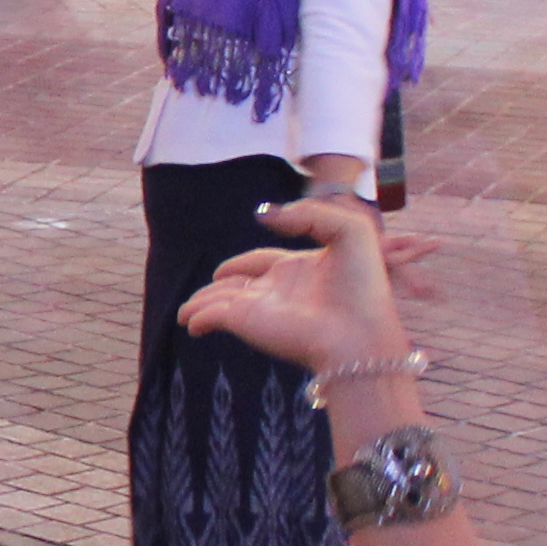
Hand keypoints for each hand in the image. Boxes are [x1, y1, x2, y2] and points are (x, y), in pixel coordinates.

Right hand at [176, 192, 423, 380]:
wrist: (359, 331)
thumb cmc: (362, 284)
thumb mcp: (349, 229)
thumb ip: (308, 213)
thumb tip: (262, 216)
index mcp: (303, 270)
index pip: (265, 262)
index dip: (247, 261)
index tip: (230, 267)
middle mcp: (279, 291)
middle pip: (241, 285)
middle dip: (220, 287)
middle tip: (205, 291)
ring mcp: (261, 308)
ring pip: (222, 303)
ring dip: (202, 305)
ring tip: (184, 313)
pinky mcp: (246, 322)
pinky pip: (215, 316)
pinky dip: (200, 317)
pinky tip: (190, 321)